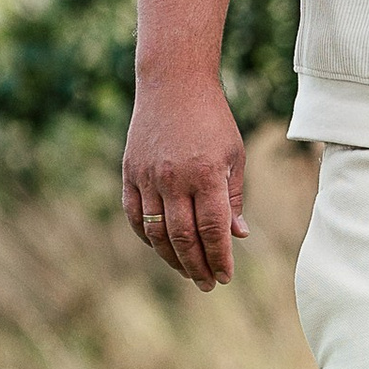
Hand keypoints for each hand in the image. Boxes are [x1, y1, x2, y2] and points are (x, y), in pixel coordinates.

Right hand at [123, 71, 250, 292]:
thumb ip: (233, 198)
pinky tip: (161, 248)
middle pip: (183, 237)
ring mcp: (148, 177)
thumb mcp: (234, 156)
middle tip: (208, 284)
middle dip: (197, 266)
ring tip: (188, 272)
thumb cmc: (212, 120)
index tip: (226, 277)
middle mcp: (174, 179)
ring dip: (172, 258)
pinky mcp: (130, 173)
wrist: (173, 84)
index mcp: (206, 175)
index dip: (219, 257)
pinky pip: (135, 215)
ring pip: (156, 232)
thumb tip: (238, 236)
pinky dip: (147, 236)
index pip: (213, 229)